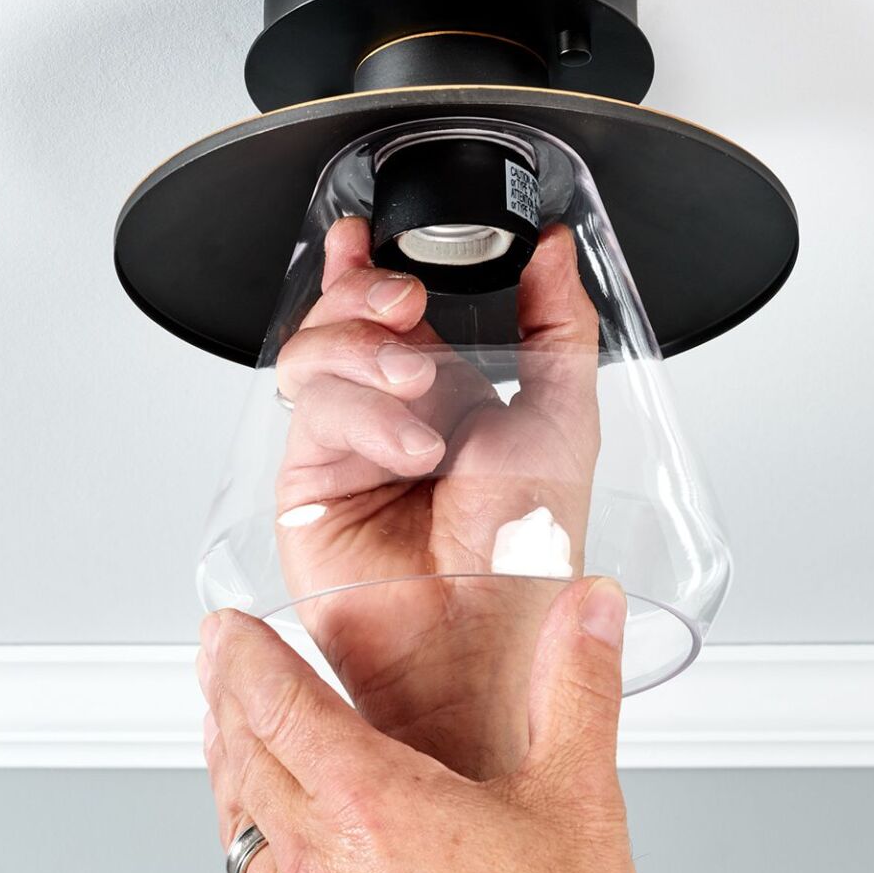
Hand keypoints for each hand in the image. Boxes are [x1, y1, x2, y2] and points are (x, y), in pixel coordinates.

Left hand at [200, 578, 741, 872]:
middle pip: (241, 758)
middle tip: (224, 667)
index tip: (225, 630)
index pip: (273, 703)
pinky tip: (260, 851)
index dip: (239, 655)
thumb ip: (581, 686)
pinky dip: (240, 854)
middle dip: (228, 701)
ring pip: (232, 829)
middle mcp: (321, 866)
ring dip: (229, 773)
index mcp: (374, 806)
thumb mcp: (583, 802)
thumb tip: (590, 612)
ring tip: (237, 743)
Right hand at [271, 216, 601, 779]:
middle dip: (368, 295)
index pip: (394, 312)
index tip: (371, 233)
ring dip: (365, 353)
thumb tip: (552, 248)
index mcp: (453, 399)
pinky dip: (360, 413)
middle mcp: (393, 419)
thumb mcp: (567, 416)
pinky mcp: (306, 485)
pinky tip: (404, 447)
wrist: (482, 639)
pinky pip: (312, 411)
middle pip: (343, 319)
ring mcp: (346, 451)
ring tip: (417, 389)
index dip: (371, 266)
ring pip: (316, 356)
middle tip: (407, 307)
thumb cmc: (528, 554)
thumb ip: (558, 322)